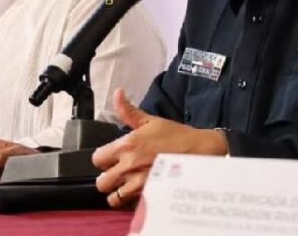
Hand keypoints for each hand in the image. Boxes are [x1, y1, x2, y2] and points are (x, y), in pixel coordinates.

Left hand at [91, 88, 227, 208]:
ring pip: (112, 198)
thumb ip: (129, 111)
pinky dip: (131, 201)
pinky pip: (130, 205)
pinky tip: (139, 192)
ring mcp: (138, 184)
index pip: (97, 159)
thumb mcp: (151, 121)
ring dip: (118, 192)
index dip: (103, 159)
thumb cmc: (176, 136)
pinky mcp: (148, 196)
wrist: (200, 151)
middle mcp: (128, 166)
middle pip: (101, 182)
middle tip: (119, 174)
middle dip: (108, 178)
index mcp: (126, 145)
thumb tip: (117, 93)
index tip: (112, 158)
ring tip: (127, 186)